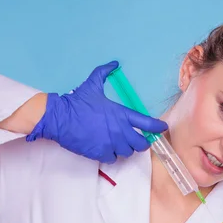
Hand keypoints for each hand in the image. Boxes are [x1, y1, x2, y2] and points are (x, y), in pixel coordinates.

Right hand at [26, 61, 167, 162]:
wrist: (60, 118)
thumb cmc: (77, 102)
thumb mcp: (92, 84)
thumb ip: (104, 72)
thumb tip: (114, 63)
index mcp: (121, 114)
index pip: (147, 123)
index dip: (158, 127)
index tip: (162, 128)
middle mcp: (119, 130)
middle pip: (141, 143)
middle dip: (142, 142)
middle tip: (138, 139)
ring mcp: (111, 144)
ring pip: (128, 152)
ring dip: (126, 149)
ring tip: (121, 144)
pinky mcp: (100, 153)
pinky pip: (114, 159)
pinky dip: (113, 155)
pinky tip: (108, 149)